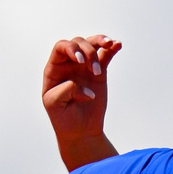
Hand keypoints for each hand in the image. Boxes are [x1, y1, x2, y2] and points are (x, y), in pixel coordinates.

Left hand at [41, 34, 120, 168]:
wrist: (80, 131)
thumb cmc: (63, 118)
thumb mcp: (55, 104)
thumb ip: (66, 90)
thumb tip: (87, 88)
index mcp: (54, 69)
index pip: (61, 47)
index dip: (71, 49)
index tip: (80, 61)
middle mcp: (69, 64)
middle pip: (78, 43)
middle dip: (88, 51)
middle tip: (94, 70)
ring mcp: (85, 67)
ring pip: (92, 44)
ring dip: (101, 42)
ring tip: (110, 44)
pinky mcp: (99, 72)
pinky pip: (106, 55)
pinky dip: (112, 48)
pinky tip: (118, 45)